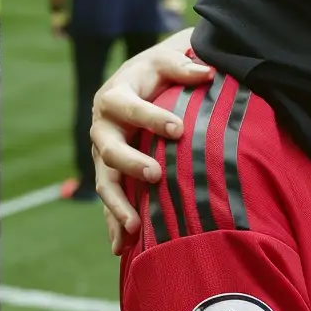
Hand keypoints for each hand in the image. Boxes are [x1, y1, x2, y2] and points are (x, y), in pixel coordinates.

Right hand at [92, 32, 210, 254]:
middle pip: (110, 149)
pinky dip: (113, 224)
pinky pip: (109, 202)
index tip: (178, 128)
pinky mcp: (109, 175)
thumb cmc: (155, 73)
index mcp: (114, 96)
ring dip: (117, 205)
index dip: (151, 117)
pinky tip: (122, 248)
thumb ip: (184, 66)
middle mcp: (103, 127)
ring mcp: (103, 155)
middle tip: (156, 174)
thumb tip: (208, 72)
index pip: (129, 107)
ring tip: (134, 226)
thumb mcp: (165, 62)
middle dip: (131, 163)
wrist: (137, 84)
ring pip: (105, 182)